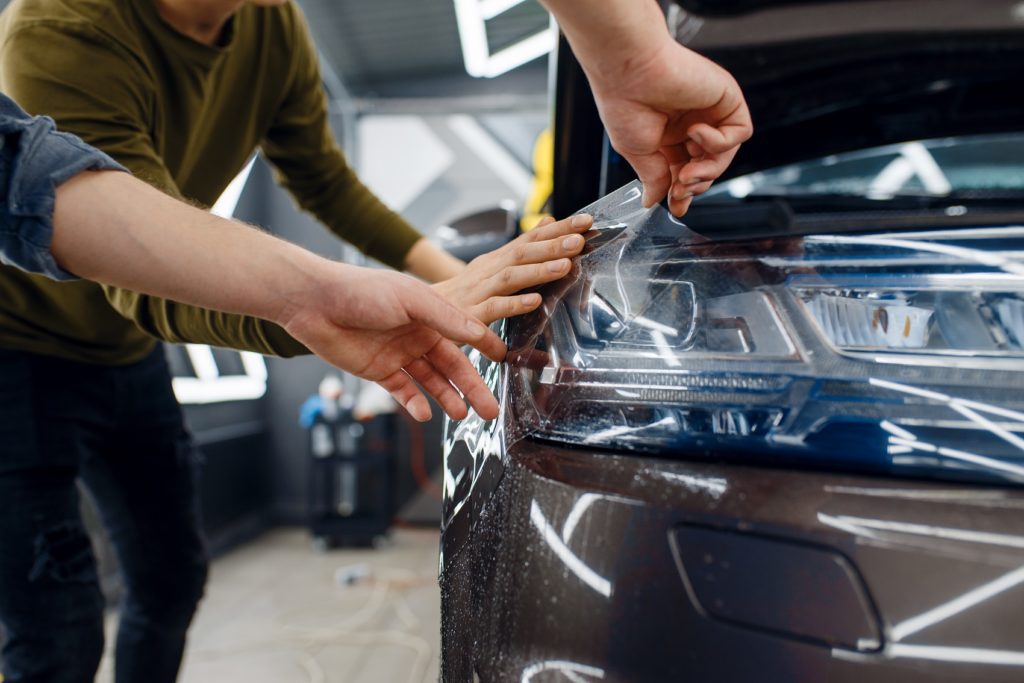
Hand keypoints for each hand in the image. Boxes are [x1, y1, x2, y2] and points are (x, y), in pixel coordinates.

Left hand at [279, 264, 505, 421]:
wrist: (314, 303)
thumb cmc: (362, 290)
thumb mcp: (411, 299)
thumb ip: (446, 317)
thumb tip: (478, 331)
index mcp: (429, 314)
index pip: (465, 334)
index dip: (485, 347)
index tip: (506, 360)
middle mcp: (417, 335)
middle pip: (451, 366)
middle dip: (472, 387)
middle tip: (490, 409)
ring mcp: (398, 354)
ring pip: (430, 381)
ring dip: (446, 398)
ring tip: (462, 415)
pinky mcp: (378, 371)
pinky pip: (402, 391)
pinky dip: (414, 403)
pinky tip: (425, 413)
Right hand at [433, 213, 593, 323]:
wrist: (422, 312)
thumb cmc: (464, 293)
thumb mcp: (493, 265)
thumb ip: (522, 247)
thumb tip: (548, 222)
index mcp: (496, 259)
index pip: (530, 238)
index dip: (558, 229)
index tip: (585, 221)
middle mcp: (488, 270)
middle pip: (522, 253)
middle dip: (552, 245)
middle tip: (580, 239)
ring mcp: (478, 291)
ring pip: (510, 276)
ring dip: (538, 270)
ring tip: (565, 265)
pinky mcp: (470, 315)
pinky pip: (494, 308)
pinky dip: (514, 304)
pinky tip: (534, 301)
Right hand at [588, 40, 752, 216]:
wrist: (629, 71)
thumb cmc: (625, 103)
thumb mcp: (636, 152)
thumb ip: (653, 177)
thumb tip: (653, 200)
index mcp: (668, 135)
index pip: (685, 170)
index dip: (683, 191)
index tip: (676, 205)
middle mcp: (690, 123)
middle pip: (709, 166)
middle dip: (696, 184)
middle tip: (680, 188)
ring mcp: (710, 111)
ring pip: (726, 154)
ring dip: (709, 170)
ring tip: (687, 170)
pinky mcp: (727, 98)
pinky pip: (740, 132)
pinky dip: (720, 141)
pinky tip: (696, 132)